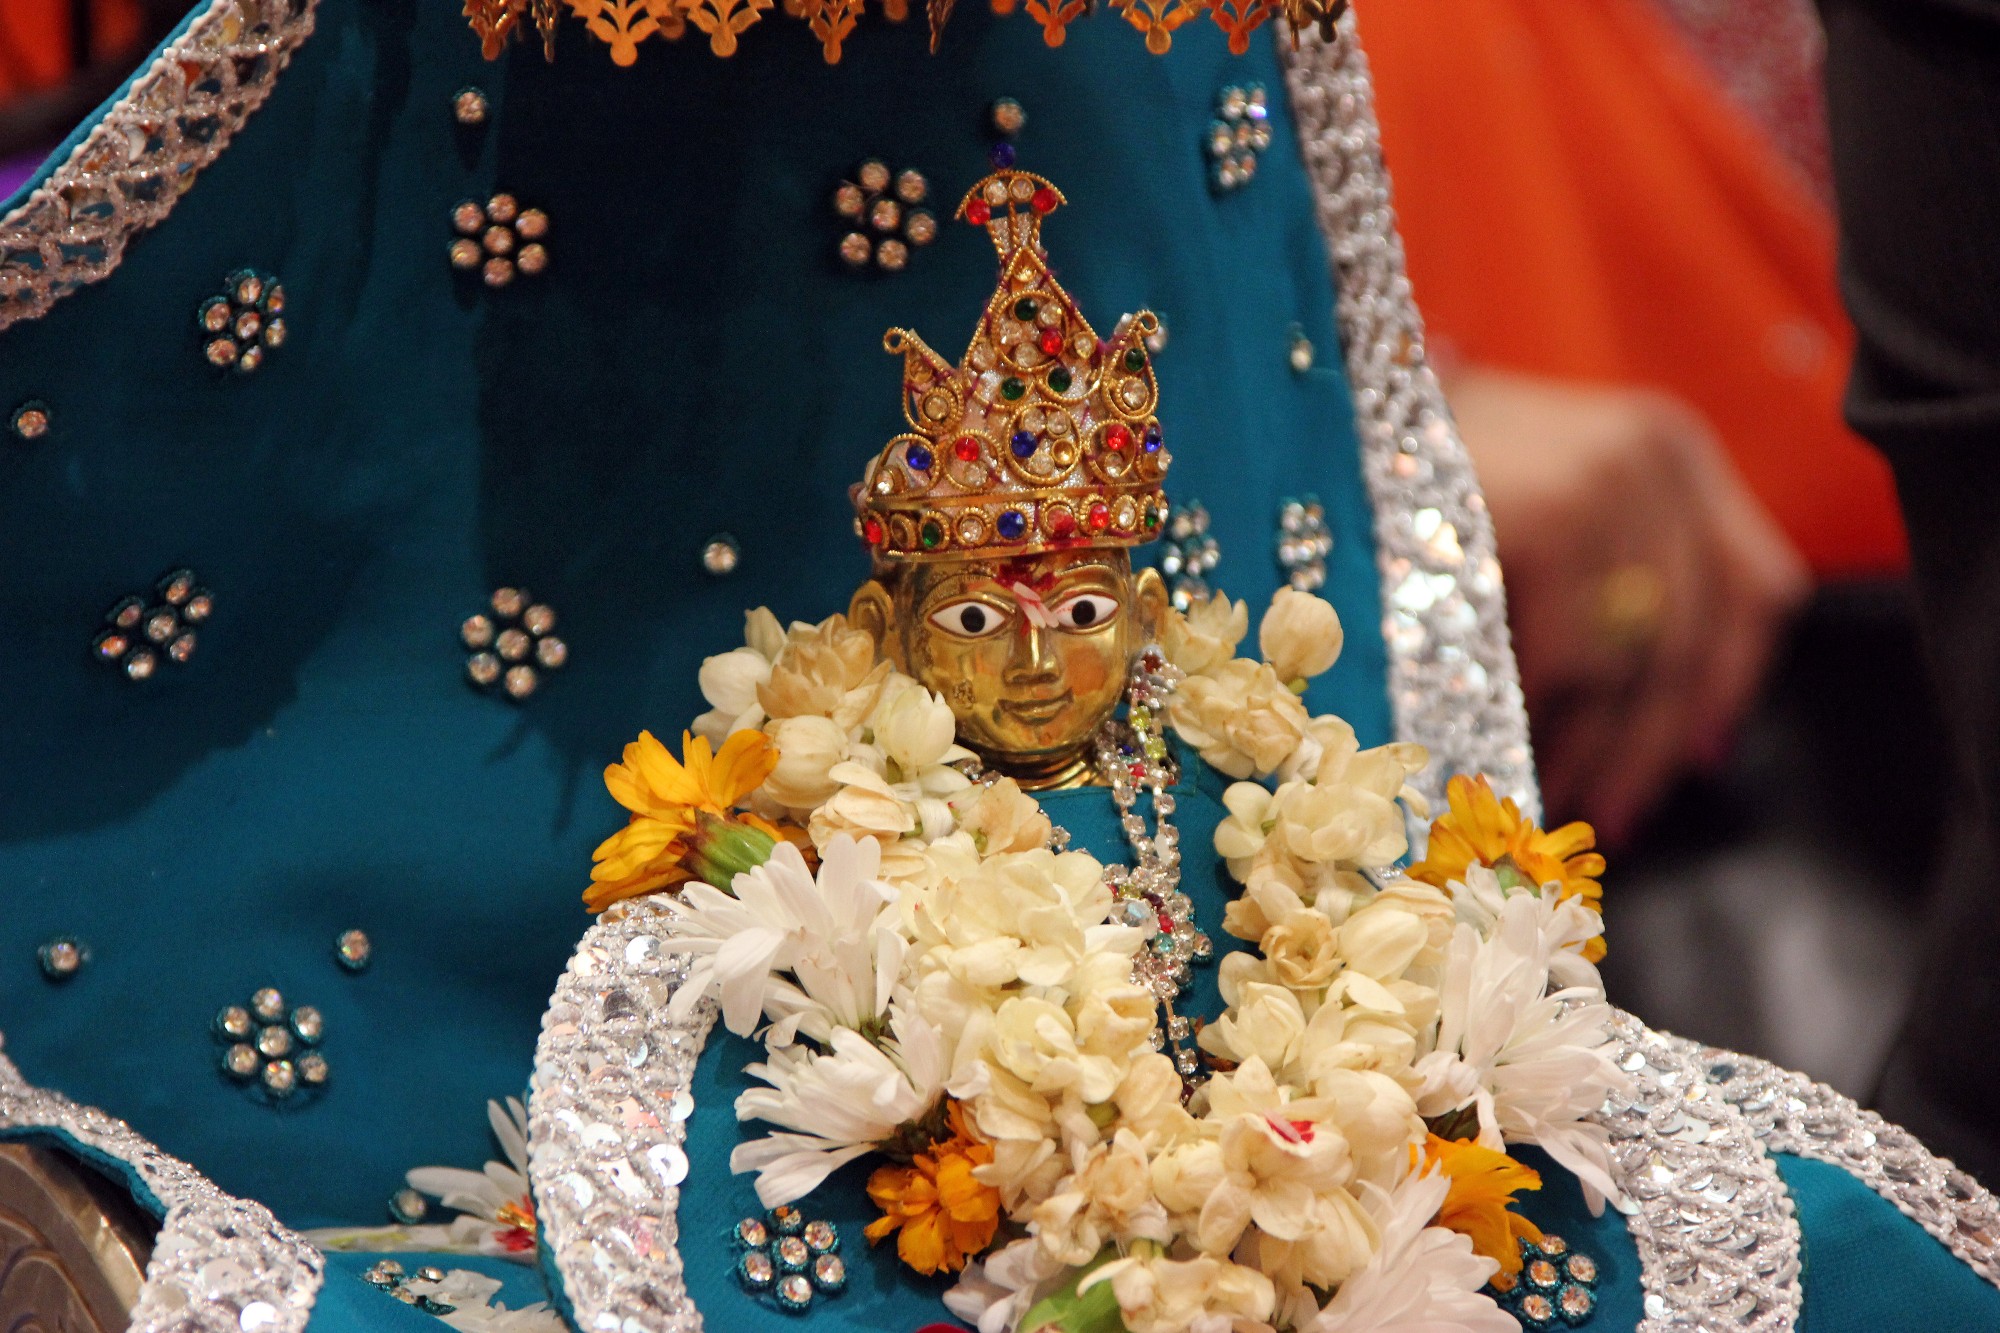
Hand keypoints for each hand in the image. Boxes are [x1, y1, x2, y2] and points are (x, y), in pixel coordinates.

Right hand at [1448, 368, 1811, 843]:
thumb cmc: (1401, 470)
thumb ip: (1599, 583)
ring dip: (1584, 750)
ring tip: (1540, 799)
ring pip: (1625, 663)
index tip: (1699, 761)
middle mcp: (1657, 450)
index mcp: (1666, 443)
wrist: (1311, 414)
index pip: (1752, 584)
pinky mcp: (1556, 514)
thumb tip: (1660, 733)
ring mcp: (1612, 478)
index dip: (1727, 686)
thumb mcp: (1527, 505)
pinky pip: (1566, 660)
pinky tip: (1498, 753)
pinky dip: (1533, 719)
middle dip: (1644, 747)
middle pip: (1687, 638)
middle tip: (1606, 819)